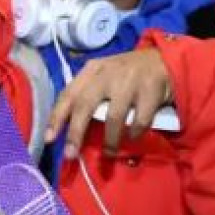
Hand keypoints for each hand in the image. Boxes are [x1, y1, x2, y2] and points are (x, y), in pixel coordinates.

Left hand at [45, 49, 172, 159]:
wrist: (165, 61)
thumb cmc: (128, 74)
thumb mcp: (104, 77)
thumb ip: (88, 95)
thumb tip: (71, 130)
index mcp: (92, 70)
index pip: (68, 94)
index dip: (56, 117)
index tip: (49, 138)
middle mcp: (108, 73)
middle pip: (85, 105)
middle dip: (76, 132)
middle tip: (71, 154)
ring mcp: (130, 80)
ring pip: (114, 117)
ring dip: (110, 140)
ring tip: (108, 153)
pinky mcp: (151, 90)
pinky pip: (139, 120)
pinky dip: (135, 132)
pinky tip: (133, 136)